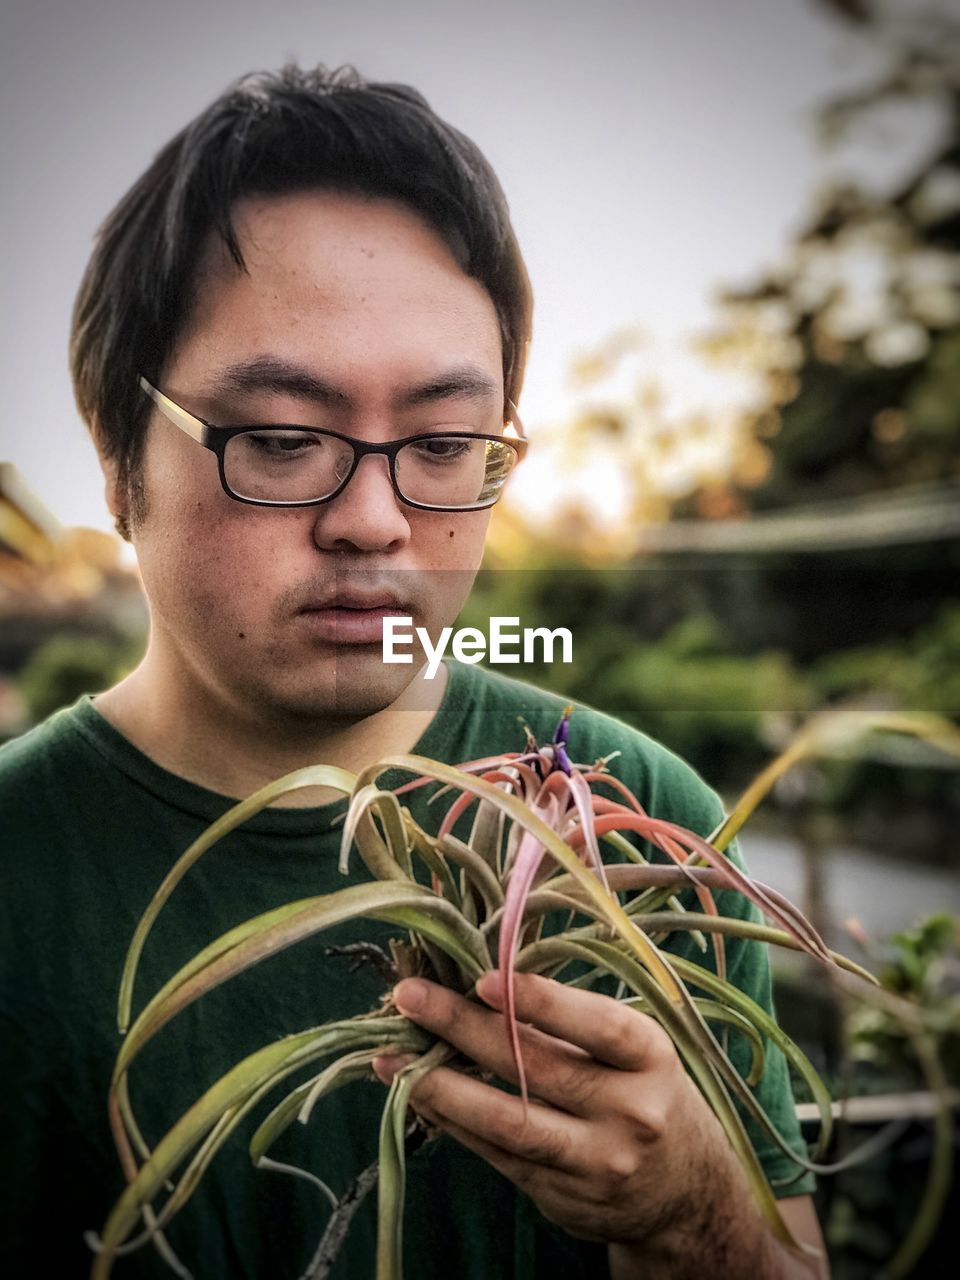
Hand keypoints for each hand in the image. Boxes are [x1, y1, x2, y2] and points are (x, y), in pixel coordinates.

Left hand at [374, 971, 786, 1272]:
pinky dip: (452, 1122)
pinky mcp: (561, 1198)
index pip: (597, 1026)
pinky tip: (416, 1093)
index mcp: (651, 1060)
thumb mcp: (637, 1049)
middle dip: (464, 1030)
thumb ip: (575, 1020)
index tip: (483, 978)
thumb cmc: (651, 1092)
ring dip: (440, 1086)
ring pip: (507, 1123)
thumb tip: (484, 979)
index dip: (540, 1002)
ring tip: (389, 1056)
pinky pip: (496, 1155)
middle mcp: (629, 1113)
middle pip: (537, 1070)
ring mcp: (595, 1164)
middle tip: (409, 996)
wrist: (687, 1196)